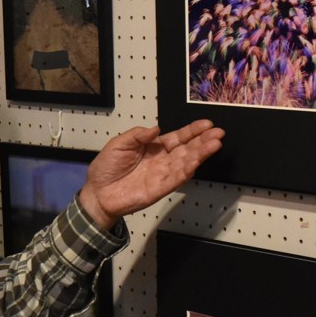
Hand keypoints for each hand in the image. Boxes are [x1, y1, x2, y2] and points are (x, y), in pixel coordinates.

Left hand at [77, 120, 224, 229]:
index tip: (207, 124)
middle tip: (218, 133)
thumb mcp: (119, 144)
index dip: (192, 131)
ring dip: (201, 154)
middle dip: (203, 141)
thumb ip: (137, 135)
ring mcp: (163, 175)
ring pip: (186, 163)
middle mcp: (163, 160)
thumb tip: (156, 129)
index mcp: (154, 147)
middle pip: (187, 149)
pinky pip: (176, 179)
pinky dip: (186, 171)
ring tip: (214, 144)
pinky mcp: (159, 189)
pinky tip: (196, 162)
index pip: (178, 137)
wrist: (97, 192)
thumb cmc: (107, 167)